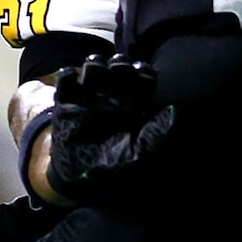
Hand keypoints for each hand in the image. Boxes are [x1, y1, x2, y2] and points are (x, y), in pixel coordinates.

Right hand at [46, 57, 175, 204]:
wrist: (77, 176)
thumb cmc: (112, 164)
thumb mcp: (137, 152)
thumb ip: (155, 132)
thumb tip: (176, 110)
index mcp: (132, 104)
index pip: (141, 80)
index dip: (143, 73)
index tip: (141, 72)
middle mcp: (112, 95)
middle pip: (119, 69)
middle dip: (120, 65)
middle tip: (119, 68)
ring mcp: (89, 95)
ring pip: (94, 68)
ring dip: (96, 65)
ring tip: (95, 69)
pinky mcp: (66, 100)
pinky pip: (66, 80)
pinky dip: (67, 76)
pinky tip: (71, 78)